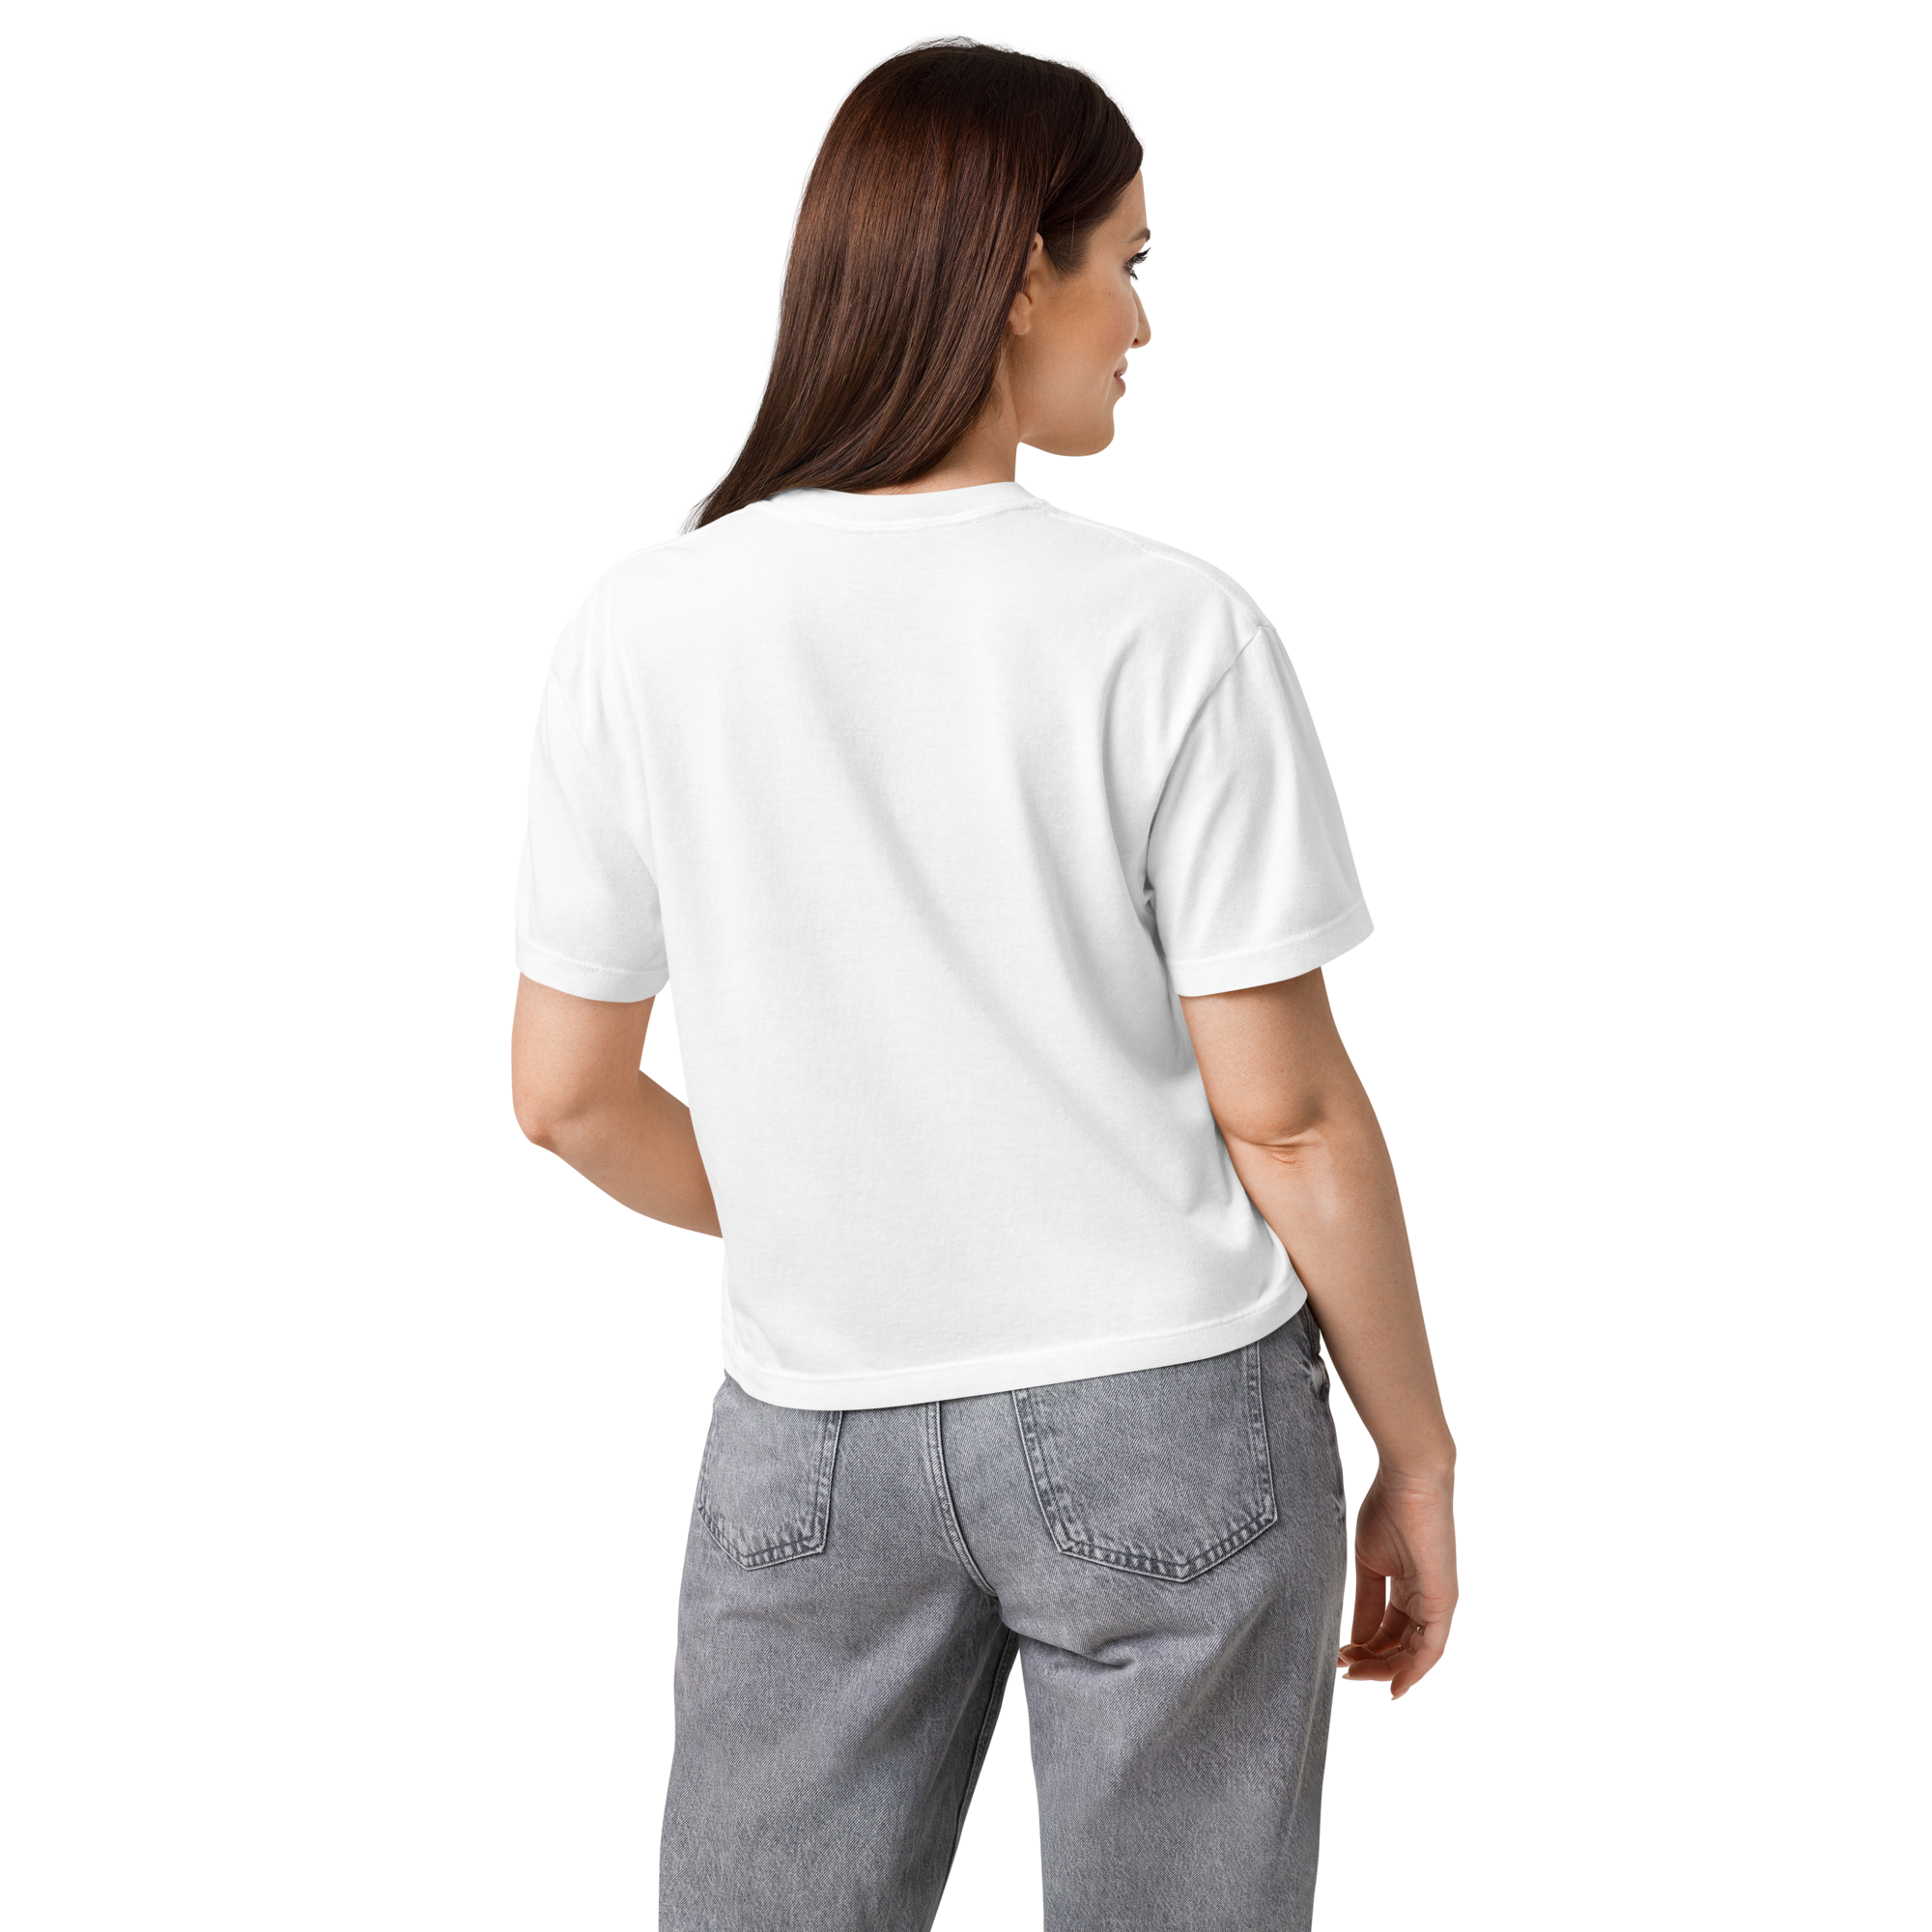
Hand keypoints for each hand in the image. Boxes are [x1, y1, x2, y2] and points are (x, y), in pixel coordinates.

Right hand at [1337, 1461, 1458, 1700]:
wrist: (1408, 1481)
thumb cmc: (1389, 1509)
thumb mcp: (1369, 1564)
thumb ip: (1366, 1604)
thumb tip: (1357, 1639)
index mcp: (1408, 1588)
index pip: (1388, 1631)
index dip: (1366, 1648)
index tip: (1342, 1657)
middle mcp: (1425, 1600)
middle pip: (1400, 1646)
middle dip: (1373, 1663)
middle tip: (1347, 1670)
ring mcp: (1436, 1602)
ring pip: (1415, 1653)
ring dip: (1385, 1669)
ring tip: (1357, 1673)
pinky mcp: (1443, 1601)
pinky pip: (1430, 1646)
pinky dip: (1412, 1669)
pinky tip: (1393, 1683)